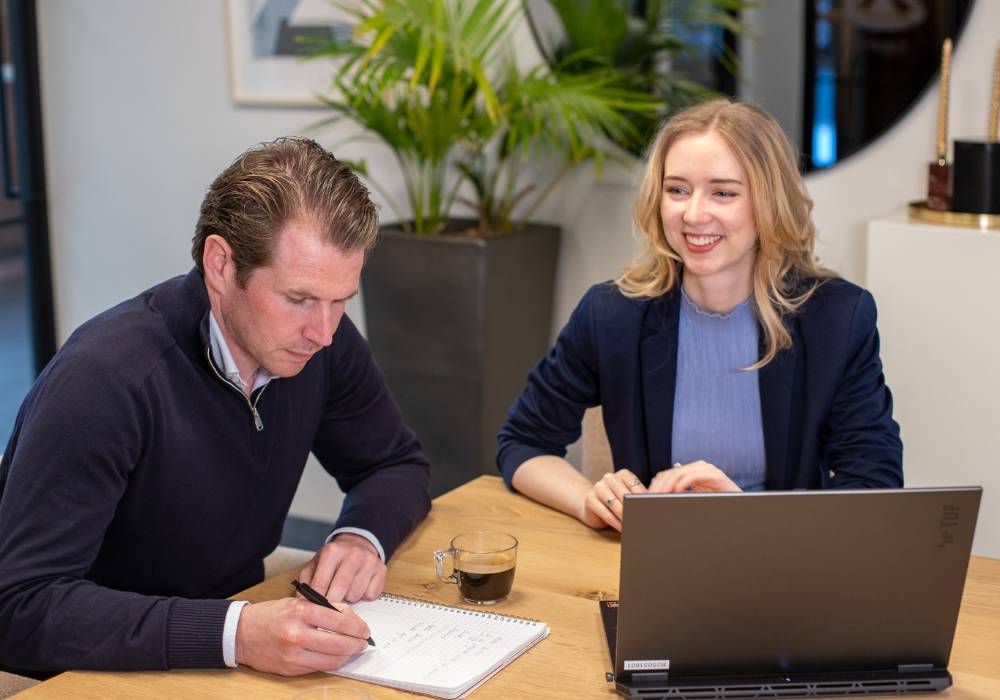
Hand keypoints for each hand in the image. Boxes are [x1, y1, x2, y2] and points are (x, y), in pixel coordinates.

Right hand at [234, 597, 370, 674]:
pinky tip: (337, 657)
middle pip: (339, 643)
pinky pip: (319, 668)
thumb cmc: (271, 615)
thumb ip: (324, 609)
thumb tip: (351, 620)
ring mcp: (293, 654)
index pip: (339, 620)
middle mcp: (297, 633)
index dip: (357, 626)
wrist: (241, 633)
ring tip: (353, 650)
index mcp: (300, 611)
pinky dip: (332, 663)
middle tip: (364, 642)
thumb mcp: (298, 602)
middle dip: (357, 644)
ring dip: (348, 656)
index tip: (365, 629)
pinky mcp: (290, 669)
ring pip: (332, 660)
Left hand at [298, 533, 386, 603]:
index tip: (313, 611)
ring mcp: (369, 562)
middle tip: (327, 610)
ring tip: (345, 590)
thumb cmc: (334, 559)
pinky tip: (359, 587)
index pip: (321, 583)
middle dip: (332, 604)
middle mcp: (352, 554)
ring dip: (348, 598)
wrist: (358, 543)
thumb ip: (306, 582)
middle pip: (340, 589)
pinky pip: (370, 595)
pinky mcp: (381, 570)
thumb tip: (302, 602)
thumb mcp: (316, 564)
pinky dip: (363, 596)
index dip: (315, 600)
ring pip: (355, 594)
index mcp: (333, 551)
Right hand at [580, 469, 647, 531]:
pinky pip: (605, 513)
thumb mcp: (629, 497)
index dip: (643, 501)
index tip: (650, 512)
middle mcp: (609, 478)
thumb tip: (653, 507)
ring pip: (615, 505)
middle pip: (625, 496)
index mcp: (623, 474)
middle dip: (634, 510)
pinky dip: (615, 523)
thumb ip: (639, 499)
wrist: (592, 503)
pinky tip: (622, 529)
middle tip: (643, 521)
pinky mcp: (590, 499)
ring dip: (625, 517)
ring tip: (633, 526)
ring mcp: (598, 487)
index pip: (636, 487)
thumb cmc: (616, 501)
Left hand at [649, 461, 741, 493]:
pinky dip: (683, 483)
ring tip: (662, 494)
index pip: (670, 473)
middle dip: (662, 484)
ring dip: (669, 484)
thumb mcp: (696, 496)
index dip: (659, 483)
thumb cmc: (717, 501)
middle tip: (653, 495)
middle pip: (673, 472)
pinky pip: (694, 476)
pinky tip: (677, 491)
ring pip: (681, 473)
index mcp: (693, 471)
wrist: (739, 503)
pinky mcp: (715, 475)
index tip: (650, 493)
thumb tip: (664, 496)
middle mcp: (699, 467)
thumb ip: (683, 494)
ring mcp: (708, 469)